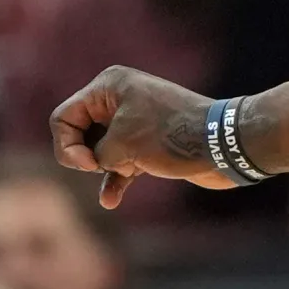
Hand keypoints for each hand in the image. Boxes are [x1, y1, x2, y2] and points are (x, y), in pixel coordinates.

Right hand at [49, 66, 232, 208]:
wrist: (226, 146)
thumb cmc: (172, 138)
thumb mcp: (121, 146)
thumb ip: (94, 153)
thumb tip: (99, 161)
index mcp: (109, 87)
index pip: (63, 117)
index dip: (67, 145)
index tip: (88, 164)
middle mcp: (120, 99)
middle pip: (80, 133)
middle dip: (86, 156)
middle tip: (101, 168)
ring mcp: (137, 122)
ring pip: (102, 150)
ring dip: (103, 170)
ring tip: (116, 186)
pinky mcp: (150, 144)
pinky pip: (122, 162)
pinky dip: (116, 179)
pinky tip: (110, 201)